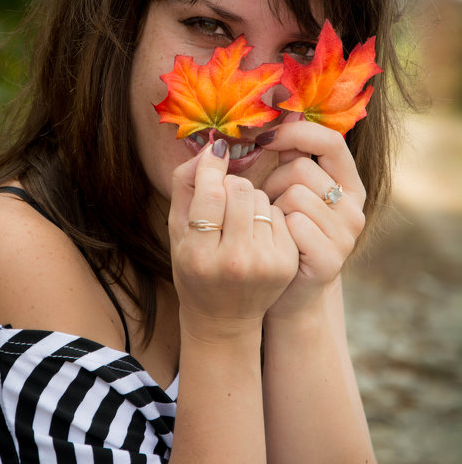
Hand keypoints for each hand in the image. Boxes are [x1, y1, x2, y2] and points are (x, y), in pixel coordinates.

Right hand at [168, 141, 298, 341]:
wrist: (223, 317)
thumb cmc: (194, 268)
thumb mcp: (177, 230)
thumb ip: (186, 184)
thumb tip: (214, 146)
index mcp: (199, 255)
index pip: (212, 192)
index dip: (213, 166)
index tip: (216, 151)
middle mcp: (235, 261)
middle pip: (242, 189)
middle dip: (231, 184)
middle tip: (223, 197)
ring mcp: (266, 264)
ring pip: (262, 198)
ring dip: (249, 199)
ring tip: (238, 220)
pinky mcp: (287, 262)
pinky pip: (278, 213)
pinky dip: (266, 215)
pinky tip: (255, 233)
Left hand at [259, 120, 365, 317]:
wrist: (284, 292)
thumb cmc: (280, 234)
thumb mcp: (287, 190)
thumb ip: (287, 156)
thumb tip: (284, 110)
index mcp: (347, 184)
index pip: (330, 140)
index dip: (295, 133)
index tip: (264, 139)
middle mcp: (354, 207)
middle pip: (302, 169)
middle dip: (272, 182)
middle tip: (269, 205)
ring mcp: (346, 235)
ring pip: (294, 196)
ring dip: (271, 208)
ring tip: (272, 226)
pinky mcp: (330, 259)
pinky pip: (293, 225)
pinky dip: (276, 230)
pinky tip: (277, 244)